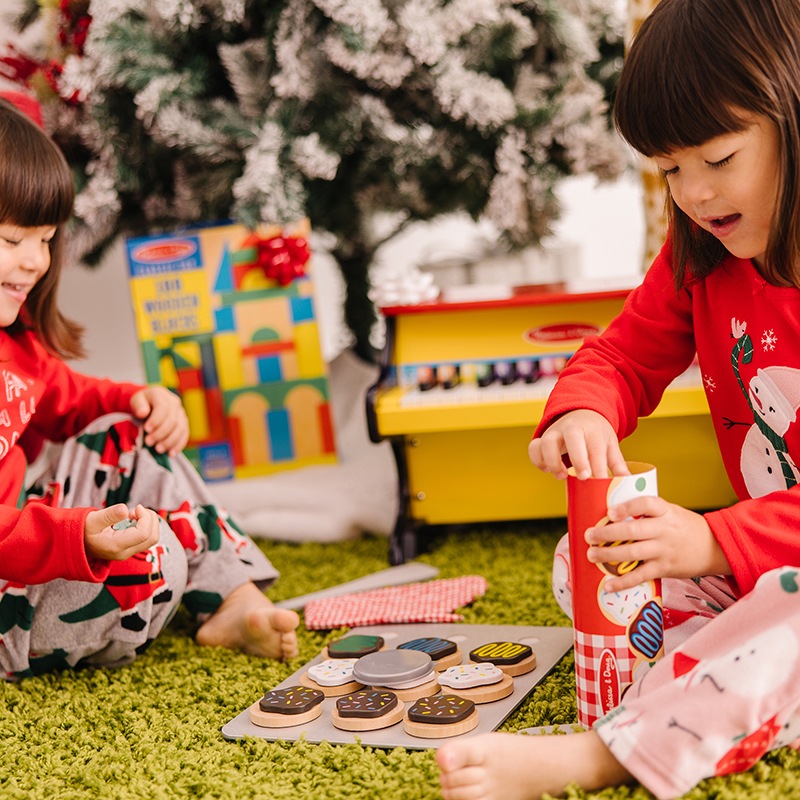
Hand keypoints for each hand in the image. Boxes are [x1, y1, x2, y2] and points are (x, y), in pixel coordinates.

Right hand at [84, 503, 159, 561]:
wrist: (76, 543)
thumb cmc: (83, 530)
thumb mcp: (92, 519)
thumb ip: (109, 515)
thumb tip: (125, 509)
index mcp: (116, 546)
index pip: (143, 534)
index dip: (145, 517)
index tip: (136, 507)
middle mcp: (124, 552)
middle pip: (152, 537)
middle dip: (150, 519)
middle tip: (136, 509)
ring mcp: (128, 552)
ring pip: (152, 538)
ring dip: (149, 522)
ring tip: (134, 514)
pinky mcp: (130, 549)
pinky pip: (147, 538)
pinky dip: (146, 526)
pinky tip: (133, 519)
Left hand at [130, 385, 188, 455]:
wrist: (149, 403)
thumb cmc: (142, 403)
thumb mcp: (136, 400)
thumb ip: (138, 405)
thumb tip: (143, 413)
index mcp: (162, 395)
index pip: (163, 408)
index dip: (156, 420)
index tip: (146, 429)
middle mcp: (175, 403)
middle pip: (172, 420)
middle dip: (161, 433)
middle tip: (149, 442)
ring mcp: (181, 414)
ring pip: (180, 429)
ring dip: (169, 441)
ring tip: (158, 449)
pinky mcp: (184, 424)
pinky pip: (185, 435)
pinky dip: (178, 445)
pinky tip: (171, 453)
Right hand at [528, 409, 628, 479]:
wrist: (581, 412)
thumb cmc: (596, 433)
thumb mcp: (610, 444)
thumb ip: (617, 464)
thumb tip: (628, 483)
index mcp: (592, 430)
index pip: (595, 447)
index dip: (598, 466)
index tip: (601, 481)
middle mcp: (572, 427)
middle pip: (572, 439)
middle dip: (578, 459)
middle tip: (583, 477)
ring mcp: (555, 431)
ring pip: (547, 442)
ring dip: (552, 461)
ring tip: (561, 476)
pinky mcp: (542, 437)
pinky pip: (534, 447)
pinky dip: (537, 460)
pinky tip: (547, 470)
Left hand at [584, 495, 730, 591]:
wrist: (716, 547)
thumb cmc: (684, 527)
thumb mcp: (670, 512)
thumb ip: (646, 513)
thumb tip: (610, 515)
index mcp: (665, 511)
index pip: (645, 504)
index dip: (626, 508)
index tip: (609, 512)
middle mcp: (664, 530)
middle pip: (632, 530)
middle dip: (607, 534)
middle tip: (589, 536)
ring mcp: (664, 550)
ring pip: (633, 553)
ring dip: (609, 555)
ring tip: (591, 555)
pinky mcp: (665, 569)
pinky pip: (641, 576)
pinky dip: (623, 582)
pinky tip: (608, 585)